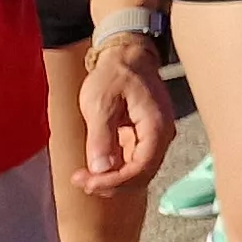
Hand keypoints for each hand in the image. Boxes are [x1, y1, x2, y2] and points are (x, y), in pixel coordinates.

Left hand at [76, 37, 175, 194]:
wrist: (127, 57)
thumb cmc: (114, 75)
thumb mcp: (101, 103)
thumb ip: (101, 137)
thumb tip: (101, 169)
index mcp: (156, 127)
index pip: (141, 167)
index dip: (114, 181)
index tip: (87, 181)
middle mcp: (161, 136)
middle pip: (142, 174)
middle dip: (111, 183)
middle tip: (80, 180)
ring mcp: (155, 137)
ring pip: (138, 172)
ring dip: (112, 179)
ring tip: (84, 177)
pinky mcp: (145, 137)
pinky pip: (134, 162)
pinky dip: (115, 170)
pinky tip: (95, 168)